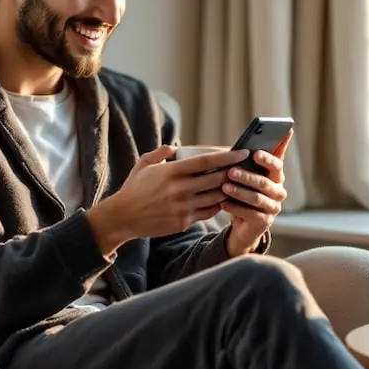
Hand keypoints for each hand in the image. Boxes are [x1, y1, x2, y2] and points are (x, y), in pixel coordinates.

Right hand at [86, 145, 247, 255]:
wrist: (122, 217)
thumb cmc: (134, 189)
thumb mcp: (143, 165)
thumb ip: (159, 154)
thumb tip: (174, 147)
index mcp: (172, 171)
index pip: (206, 161)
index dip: (227, 156)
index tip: (241, 152)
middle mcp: (179, 189)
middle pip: (216, 179)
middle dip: (233, 173)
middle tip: (246, 168)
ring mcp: (182, 207)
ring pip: (216, 197)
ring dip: (228, 190)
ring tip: (239, 184)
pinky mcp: (183, 222)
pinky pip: (208, 212)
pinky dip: (218, 205)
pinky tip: (223, 200)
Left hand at [223, 129, 292, 256]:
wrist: (243, 224)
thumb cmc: (243, 192)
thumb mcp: (246, 176)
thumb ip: (246, 162)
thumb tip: (239, 146)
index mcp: (276, 176)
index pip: (277, 163)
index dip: (268, 158)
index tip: (256, 153)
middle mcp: (278, 191)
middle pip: (266, 182)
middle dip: (248, 176)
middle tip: (231, 171)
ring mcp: (273, 207)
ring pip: (257, 198)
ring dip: (240, 192)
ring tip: (225, 187)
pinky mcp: (264, 222)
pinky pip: (250, 214)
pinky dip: (235, 207)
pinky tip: (223, 203)